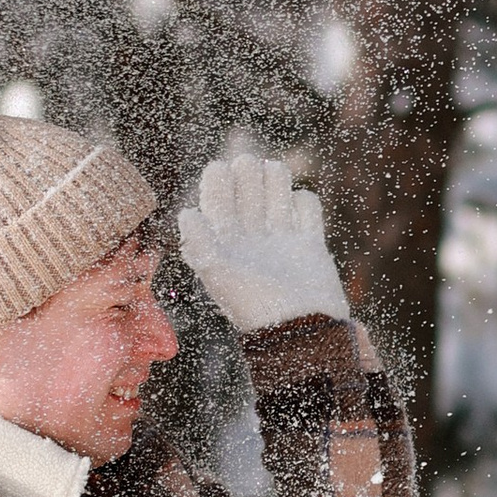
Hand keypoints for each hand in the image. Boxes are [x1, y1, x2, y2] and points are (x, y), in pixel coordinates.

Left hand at [174, 153, 349, 333]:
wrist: (300, 329)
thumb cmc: (256, 307)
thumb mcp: (219, 276)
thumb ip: (200, 244)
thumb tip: (186, 213)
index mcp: (225, 243)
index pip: (218, 199)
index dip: (218, 180)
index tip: (221, 170)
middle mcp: (251, 239)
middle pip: (249, 188)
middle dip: (248, 172)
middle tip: (249, 167)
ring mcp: (281, 239)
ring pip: (277, 191)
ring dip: (276, 178)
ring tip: (274, 174)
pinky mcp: (310, 244)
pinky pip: (307, 209)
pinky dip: (304, 201)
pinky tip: (298, 208)